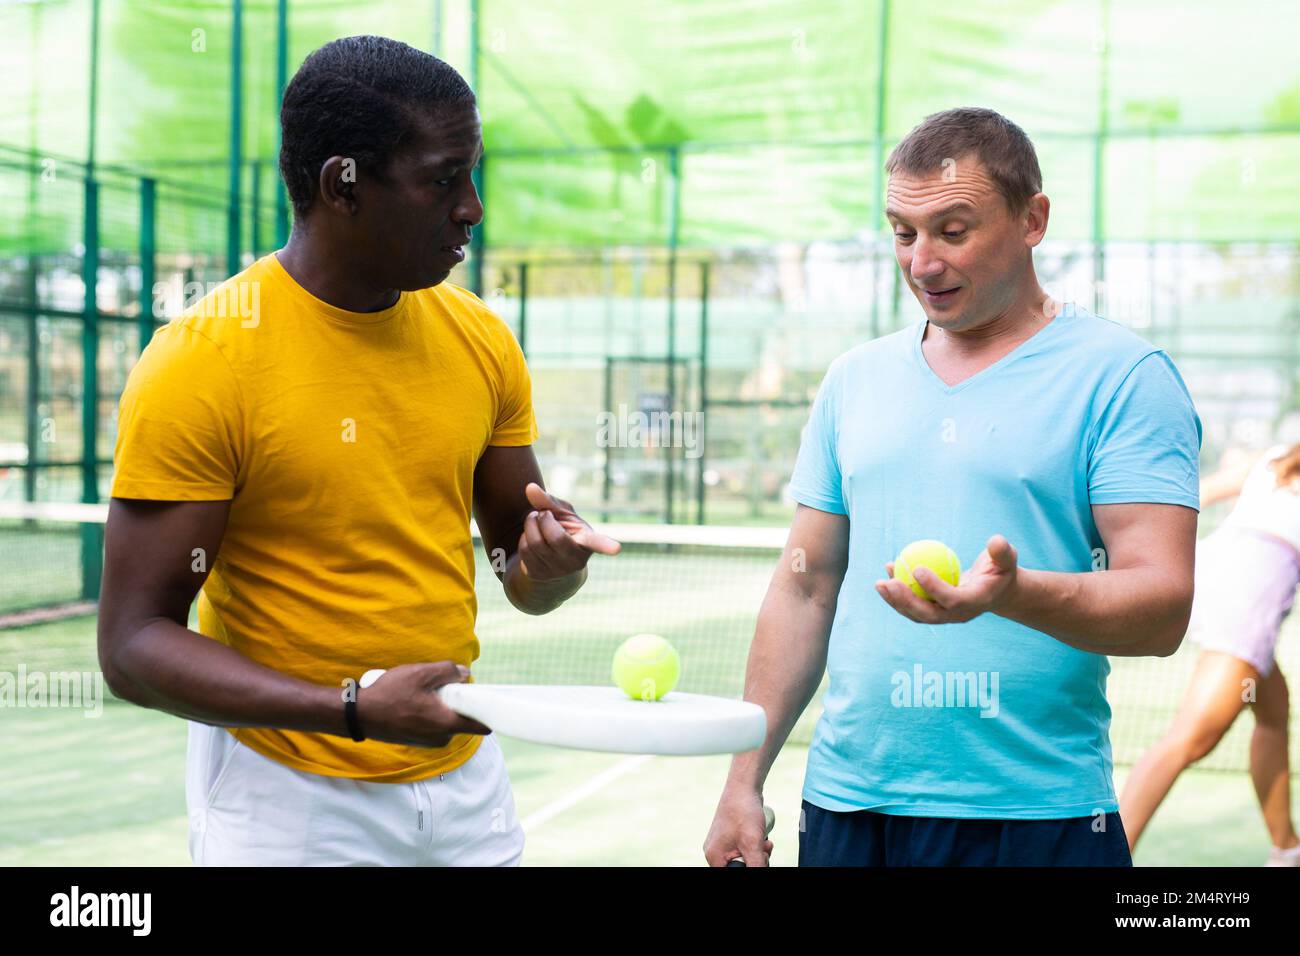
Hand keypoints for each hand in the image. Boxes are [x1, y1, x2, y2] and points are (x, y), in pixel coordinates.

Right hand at [354, 662, 490, 747]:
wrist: (360, 715)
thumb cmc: (390, 694)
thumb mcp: (421, 673)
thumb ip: (448, 671)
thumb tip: (465, 674)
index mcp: (446, 723)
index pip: (482, 725)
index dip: (487, 710)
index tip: (483, 695)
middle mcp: (441, 737)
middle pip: (463, 718)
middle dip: (458, 701)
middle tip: (440, 686)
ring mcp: (429, 741)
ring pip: (447, 719)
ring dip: (441, 706)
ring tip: (421, 692)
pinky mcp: (418, 740)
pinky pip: (434, 724)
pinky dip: (430, 713)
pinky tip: (413, 701)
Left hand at [516, 482, 620, 580]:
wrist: (550, 562)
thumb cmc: (562, 530)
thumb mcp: (561, 514)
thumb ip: (548, 501)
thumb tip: (529, 488)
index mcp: (586, 542)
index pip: (596, 542)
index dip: (606, 545)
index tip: (616, 549)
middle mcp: (575, 560)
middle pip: (554, 536)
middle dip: (542, 518)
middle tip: (543, 513)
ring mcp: (557, 571)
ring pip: (535, 542)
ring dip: (530, 524)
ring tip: (536, 522)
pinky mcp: (539, 575)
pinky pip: (525, 551)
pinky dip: (523, 537)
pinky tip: (531, 537)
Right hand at [703, 788, 772, 866]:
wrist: (743, 787)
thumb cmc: (743, 811)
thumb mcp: (752, 843)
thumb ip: (756, 865)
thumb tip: (761, 870)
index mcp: (714, 856)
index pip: (731, 874)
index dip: (748, 869)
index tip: (757, 858)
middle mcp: (716, 851)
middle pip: (739, 867)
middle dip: (755, 861)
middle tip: (763, 849)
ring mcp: (723, 843)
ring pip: (744, 859)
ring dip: (758, 853)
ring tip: (762, 840)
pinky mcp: (731, 836)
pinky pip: (744, 849)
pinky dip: (755, 845)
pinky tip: (760, 836)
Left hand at [875, 534, 1018, 624]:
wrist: (997, 591)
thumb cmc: (1001, 569)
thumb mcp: (1007, 558)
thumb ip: (1002, 551)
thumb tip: (995, 541)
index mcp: (976, 602)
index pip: (952, 600)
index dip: (933, 587)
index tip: (916, 568)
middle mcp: (959, 615)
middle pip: (929, 614)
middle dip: (906, 601)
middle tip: (888, 582)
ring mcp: (946, 617)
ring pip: (917, 614)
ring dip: (895, 601)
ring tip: (879, 583)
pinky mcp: (936, 613)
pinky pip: (913, 606)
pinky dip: (898, 594)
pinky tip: (887, 575)